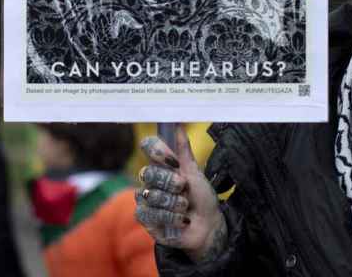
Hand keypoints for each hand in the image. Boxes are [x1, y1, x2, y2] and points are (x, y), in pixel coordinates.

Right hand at [136, 128, 226, 261]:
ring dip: (175, 203)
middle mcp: (150, 179)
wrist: (207, 226)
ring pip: (151, 195)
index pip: (148, 146)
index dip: (158, 151)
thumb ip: (184, 150)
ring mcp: (146, 198)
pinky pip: (150, 213)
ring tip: (185, 208)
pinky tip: (180, 221)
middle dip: (171, 183)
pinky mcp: (144, 218)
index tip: (173, 161)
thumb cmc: (202, 198)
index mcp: (162, 164)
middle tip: (184, 188)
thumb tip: (177, 125)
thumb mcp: (195, 172)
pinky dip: (170, 218)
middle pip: (148, 172)